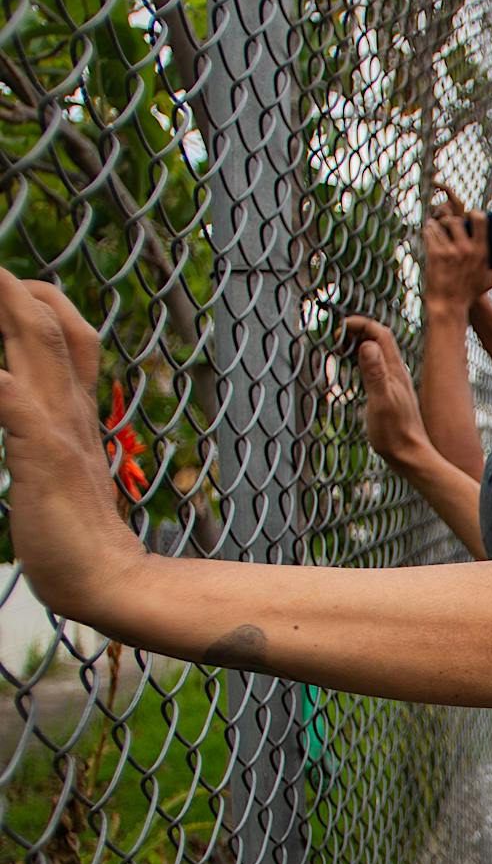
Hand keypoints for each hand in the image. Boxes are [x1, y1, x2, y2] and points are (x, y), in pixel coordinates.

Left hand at [0, 271, 140, 617]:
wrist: (108, 583)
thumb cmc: (77, 540)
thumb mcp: (58, 471)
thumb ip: (47, 441)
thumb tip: (34, 426)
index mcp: (73, 411)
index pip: (64, 332)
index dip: (36, 298)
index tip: (12, 280)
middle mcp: (68, 407)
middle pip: (48, 319)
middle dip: (13, 282)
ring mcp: (58, 424)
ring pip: (32, 336)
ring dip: (5, 301)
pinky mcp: (42, 449)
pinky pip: (5, 392)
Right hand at [345, 316, 431, 471]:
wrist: (411, 457)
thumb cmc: (394, 434)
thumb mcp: (380, 401)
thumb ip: (374, 373)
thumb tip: (367, 344)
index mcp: (395, 371)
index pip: (381, 333)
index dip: (361, 324)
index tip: (339, 328)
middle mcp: (398, 374)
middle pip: (380, 340)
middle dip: (358, 330)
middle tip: (335, 338)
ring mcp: (396, 385)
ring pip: (378, 354)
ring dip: (359, 344)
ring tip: (339, 349)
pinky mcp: (392, 396)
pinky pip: (377, 369)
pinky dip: (362, 361)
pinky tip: (353, 372)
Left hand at [423, 185, 491, 313]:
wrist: (449, 306)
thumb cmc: (468, 294)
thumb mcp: (487, 281)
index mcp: (482, 252)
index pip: (480, 220)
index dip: (475, 213)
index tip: (471, 214)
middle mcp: (466, 249)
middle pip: (456, 220)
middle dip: (451, 221)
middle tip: (449, 224)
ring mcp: (450, 251)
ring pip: (440, 225)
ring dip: (436, 225)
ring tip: (435, 226)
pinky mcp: (435, 254)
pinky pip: (430, 233)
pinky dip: (428, 231)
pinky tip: (429, 231)